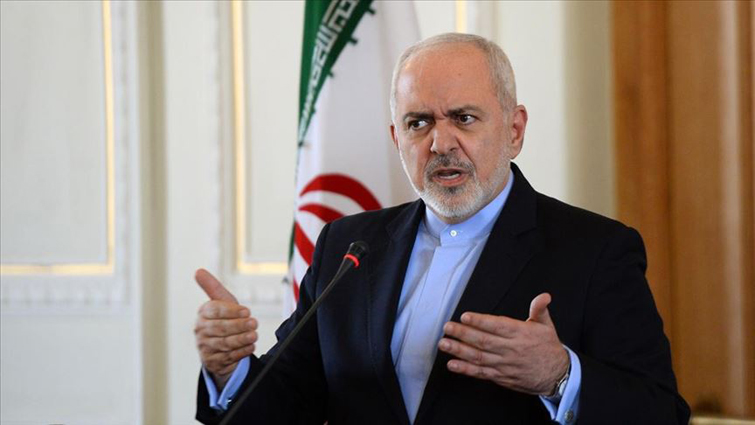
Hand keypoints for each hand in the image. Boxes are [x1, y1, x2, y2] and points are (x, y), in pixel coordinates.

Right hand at [194, 268, 257, 387]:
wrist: (221, 346)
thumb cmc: (224, 319)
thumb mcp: (223, 303)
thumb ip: (213, 287)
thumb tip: (198, 271)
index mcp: (203, 313)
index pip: (214, 310)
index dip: (231, 311)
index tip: (247, 311)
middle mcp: (200, 330)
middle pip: (220, 328)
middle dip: (239, 326)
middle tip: (254, 323)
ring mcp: (204, 347)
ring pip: (224, 343)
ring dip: (241, 339)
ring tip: (254, 336)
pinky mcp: (211, 361)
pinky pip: (227, 357)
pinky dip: (241, 353)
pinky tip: (250, 347)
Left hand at [438, 293, 568, 394]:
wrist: (558, 376)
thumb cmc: (549, 348)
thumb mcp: (547, 326)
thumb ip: (540, 309)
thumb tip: (543, 296)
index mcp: (520, 334)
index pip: (497, 326)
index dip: (480, 321)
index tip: (465, 316)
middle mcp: (511, 349)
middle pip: (484, 341)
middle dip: (463, 334)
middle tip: (447, 328)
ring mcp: (505, 364)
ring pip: (479, 357)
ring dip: (459, 351)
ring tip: (444, 344)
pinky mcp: (501, 377)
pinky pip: (481, 373)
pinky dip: (466, 369)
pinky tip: (452, 364)